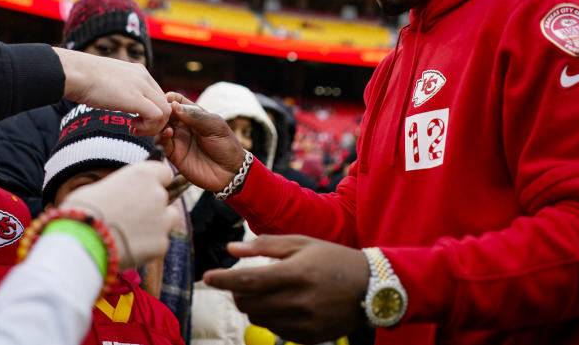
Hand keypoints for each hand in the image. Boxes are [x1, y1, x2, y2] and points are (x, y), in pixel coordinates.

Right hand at [54, 48, 168, 132]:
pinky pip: (157, 116)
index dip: (151, 112)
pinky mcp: (136, 99)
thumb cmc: (83, 78)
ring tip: (133, 129)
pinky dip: (149, 128)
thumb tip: (116, 98)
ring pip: (166, 111)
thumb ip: (120, 88)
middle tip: (135, 128)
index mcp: (139, 72)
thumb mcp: (108, 81)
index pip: (158, 96)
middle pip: (165, 104)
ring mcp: (142, 87)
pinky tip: (131, 128)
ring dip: (152, 126)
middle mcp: (144, 77)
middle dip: (154, 122)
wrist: (75, 73)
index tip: (135, 120)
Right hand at [61, 160, 180, 268]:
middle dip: (151, 206)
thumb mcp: (100, 188)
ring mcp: (162, 219)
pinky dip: (148, 246)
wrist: (81, 242)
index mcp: (143, 174)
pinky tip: (128, 248)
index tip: (146, 189)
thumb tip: (121, 194)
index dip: (155, 181)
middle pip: (164, 198)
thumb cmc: (83, 211)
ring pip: (168, 220)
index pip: (164, 172)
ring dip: (156, 224)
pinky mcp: (161, 243)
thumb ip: (121, 188)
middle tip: (130, 216)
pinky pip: (159, 242)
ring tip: (131, 233)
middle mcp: (157, 194)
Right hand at [154, 92, 244, 191]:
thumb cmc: (226, 145)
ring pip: (160, 128)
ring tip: (165, 124)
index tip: (167, 97)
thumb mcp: (214, 126)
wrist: (230, 172)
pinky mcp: (174, 154)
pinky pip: (162, 143)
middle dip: (161, 111)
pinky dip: (161, 137)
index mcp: (194, 115)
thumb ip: (195, 116)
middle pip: (166, 114)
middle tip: (160, 111)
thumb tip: (174, 105)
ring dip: (159, 124)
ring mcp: (178, 139)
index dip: (171, 98)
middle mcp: (183, 126)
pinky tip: (168, 134)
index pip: (178, 102)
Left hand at [203, 235, 369, 343]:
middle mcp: (299, 301)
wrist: (371, 288)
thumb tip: (231, 248)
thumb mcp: (301, 243)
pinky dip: (270, 317)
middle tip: (241, 282)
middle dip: (237, 292)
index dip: (224, 279)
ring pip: (259, 318)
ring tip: (267, 291)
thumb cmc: (332, 258)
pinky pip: (276, 330)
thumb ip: (265, 246)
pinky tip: (283, 304)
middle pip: (249, 303)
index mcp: (296, 273)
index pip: (249, 280)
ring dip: (253, 305)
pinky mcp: (309, 337)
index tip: (207, 276)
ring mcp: (304, 322)